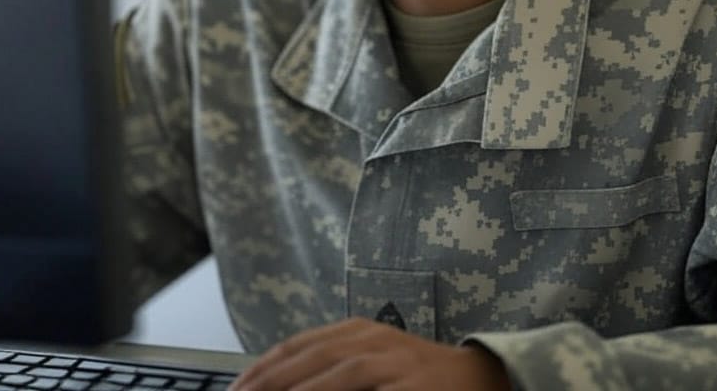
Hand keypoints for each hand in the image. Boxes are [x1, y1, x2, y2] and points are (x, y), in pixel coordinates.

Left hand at [229, 317, 510, 389]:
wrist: (482, 377)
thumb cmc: (418, 376)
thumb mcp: (371, 362)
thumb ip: (331, 371)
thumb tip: (281, 385)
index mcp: (357, 331)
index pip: (296, 346)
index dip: (261, 369)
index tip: (234, 390)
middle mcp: (372, 340)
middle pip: (309, 359)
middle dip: (269, 383)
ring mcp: (396, 362)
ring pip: (338, 375)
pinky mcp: (416, 385)